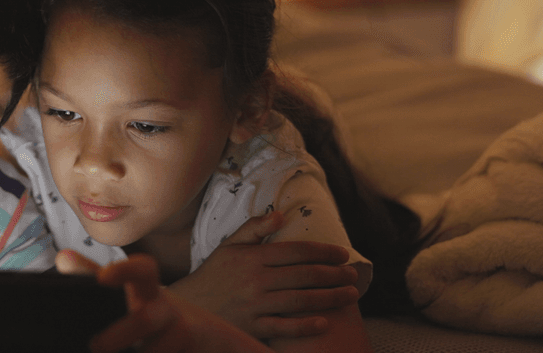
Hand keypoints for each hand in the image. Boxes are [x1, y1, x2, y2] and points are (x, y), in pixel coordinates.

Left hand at [56, 251, 272, 352]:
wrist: (199, 335)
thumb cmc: (152, 309)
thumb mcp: (129, 291)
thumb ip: (93, 275)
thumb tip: (62, 258)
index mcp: (148, 290)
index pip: (145, 270)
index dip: (126, 270)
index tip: (103, 278)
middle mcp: (165, 312)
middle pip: (147, 320)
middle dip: (121, 334)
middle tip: (95, 346)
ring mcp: (177, 336)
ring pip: (157, 350)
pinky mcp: (185, 351)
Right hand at [168, 211, 359, 339]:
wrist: (189, 306)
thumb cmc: (213, 274)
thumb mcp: (229, 246)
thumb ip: (254, 228)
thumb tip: (280, 214)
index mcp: (252, 257)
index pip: (296, 251)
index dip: (323, 251)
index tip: (343, 254)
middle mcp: (255, 279)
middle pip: (303, 275)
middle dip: (333, 274)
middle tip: (353, 275)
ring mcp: (254, 305)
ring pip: (299, 300)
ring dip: (329, 297)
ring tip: (349, 294)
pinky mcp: (252, 326)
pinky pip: (284, 327)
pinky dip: (304, 325)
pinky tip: (323, 322)